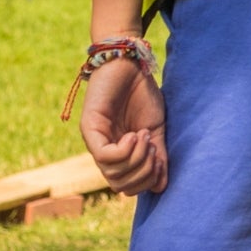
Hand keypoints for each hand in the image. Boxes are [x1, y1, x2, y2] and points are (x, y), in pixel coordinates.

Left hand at [78, 53, 166, 194]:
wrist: (131, 64)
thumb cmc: (142, 93)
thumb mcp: (155, 130)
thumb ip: (158, 157)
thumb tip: (160, 186)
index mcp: (118, 153)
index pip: (127, 186)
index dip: (147, 180)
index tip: (160, 159)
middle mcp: (103, 151)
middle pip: (120, 184)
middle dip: (143, 172)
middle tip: (153, 147)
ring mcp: (95, 140)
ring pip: (113, 174)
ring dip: (136, 158)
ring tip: (143, 135)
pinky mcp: (90, 128)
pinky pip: (105, 156)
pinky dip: (125, 150)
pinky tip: (134, 134)